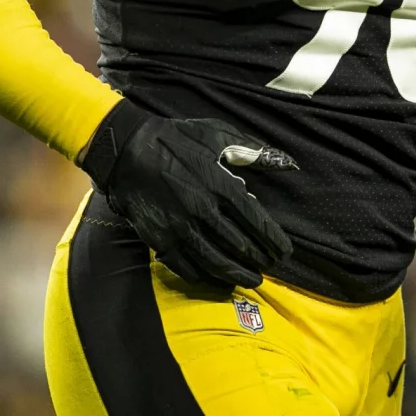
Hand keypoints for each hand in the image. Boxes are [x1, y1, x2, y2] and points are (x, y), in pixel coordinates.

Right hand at [80, 100, 297, 287]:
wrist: (127, 149)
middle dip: (259, 261)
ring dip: (236, 275)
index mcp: (221, 186)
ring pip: (215, 261)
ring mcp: (180, 228)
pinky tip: (217, 281)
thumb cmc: (176, 139)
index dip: (273, 240)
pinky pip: (185, 266)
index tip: (285, 252)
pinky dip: (205, 277)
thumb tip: (288, 163)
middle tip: (271, 269)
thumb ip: (253, 151)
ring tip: (251, 281)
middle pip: (239, 246)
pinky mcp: (159, 239)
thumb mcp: (217, 135)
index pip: (256, 221)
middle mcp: (203, 211)